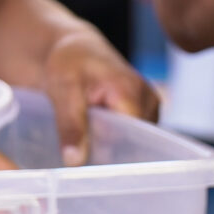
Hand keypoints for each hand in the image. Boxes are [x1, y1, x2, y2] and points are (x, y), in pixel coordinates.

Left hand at [43, 28, 157, 165]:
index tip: (87, 163)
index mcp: (132, 93)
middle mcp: (148, 101)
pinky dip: (116, 140)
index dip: (108, 155)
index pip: (130, 141)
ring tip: (89, 136)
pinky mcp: (146, 113)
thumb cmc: (70, 63)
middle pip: (134, 144)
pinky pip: (134, 137)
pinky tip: (98, 134)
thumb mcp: (63, 90)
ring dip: (111, 146)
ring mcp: (150, 107)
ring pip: (134, 143)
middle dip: (108, 152)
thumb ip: (71, 126)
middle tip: (82, 150)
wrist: (77, 50)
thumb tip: (74, 161)